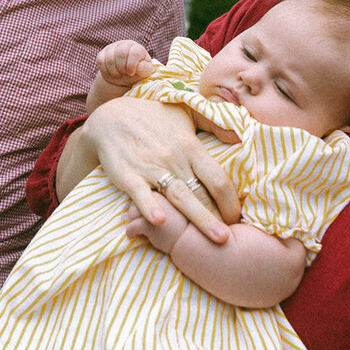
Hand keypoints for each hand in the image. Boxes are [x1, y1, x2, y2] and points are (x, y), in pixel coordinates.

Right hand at [77, 96, 240, 243]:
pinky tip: (160, 221)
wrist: (110, 118)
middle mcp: (174, 158)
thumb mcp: (185, 110)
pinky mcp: (127, 175)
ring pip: (180, 198)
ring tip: (218, 239)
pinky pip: (141, 194)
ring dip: (201, 219)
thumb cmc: (152, 116)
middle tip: (234, 238)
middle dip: (221, 217)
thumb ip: (213, 122)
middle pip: (203, 193)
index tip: (237, 217)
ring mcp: (151, 168)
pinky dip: (150, 207)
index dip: (232, 201)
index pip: (218, 178)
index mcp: (190, 145)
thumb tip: (239, 137)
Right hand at [96, 40, 154, 88]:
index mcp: (137, 48)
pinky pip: (101, 61)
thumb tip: (138, 65)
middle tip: (124, 74)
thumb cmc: (136, 73)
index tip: (131, 73)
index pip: (134, 52)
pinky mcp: (102, 54)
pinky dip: (105, 70)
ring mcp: (112, 48)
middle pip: (121, 53)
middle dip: (122, 68)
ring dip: (114, 71)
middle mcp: (124, 44)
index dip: (132, 64)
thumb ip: (144, 68)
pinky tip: (111, 73)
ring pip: (110, 59)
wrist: (123, 76)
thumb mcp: (144, 72)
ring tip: (118, 75)